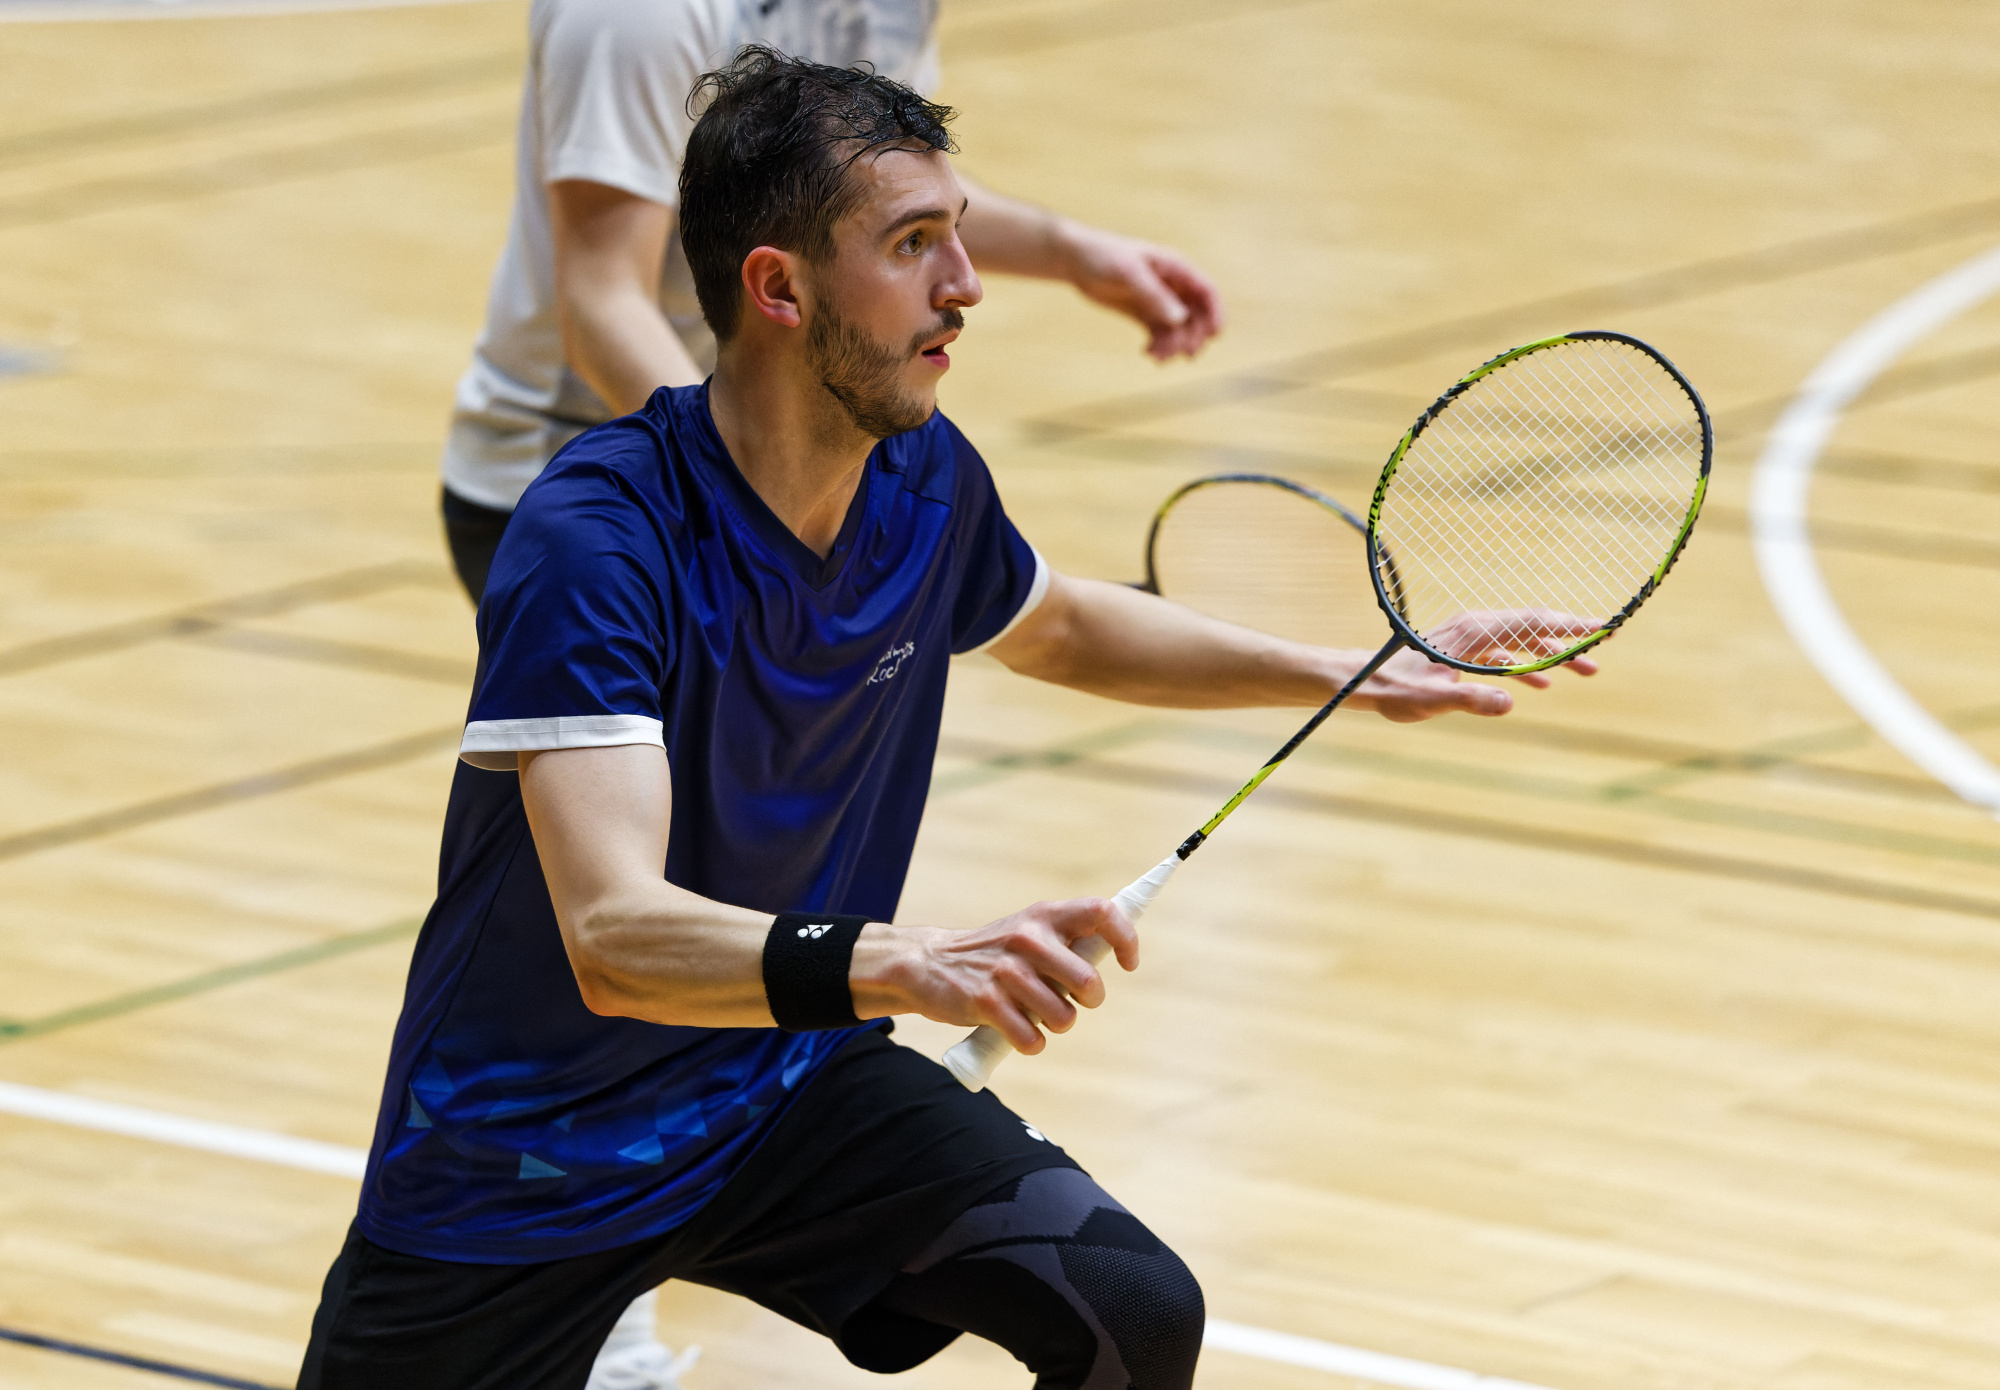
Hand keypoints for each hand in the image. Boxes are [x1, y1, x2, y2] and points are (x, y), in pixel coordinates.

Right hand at [855, 899, 1138, 1053]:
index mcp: (1044, 916)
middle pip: (1088, 981)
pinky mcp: (985, 1003)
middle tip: (1073, 1001)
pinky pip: (1032, 1039)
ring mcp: (1006, 971)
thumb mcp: (1028, 932)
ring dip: (1057, 1025)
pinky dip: (1030, 1043)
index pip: (1102, 913)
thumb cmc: (993, 954)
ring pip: (1063, 1017)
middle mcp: (1028, 938)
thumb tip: (1116, 955)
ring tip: (1037, 1014)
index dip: (1126, 939)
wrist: (926, 964)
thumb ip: (1066, 941)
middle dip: (1088, 1001)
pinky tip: (1017, 1030)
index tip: (1127, 964)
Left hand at [1058, 224, 1224, 360]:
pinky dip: (1159, 346)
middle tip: (1182, 353)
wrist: (1074, 260)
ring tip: (1156, 356)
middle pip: (1196, 315)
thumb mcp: (1129, 273)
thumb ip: (1155, 295)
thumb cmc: (1102, 257)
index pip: (1206, 291)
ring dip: (1174, 345)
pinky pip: (1160, 334)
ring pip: (1178, 329)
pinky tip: (1148, 353)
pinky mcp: (1143, 313)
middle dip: (1193, 336)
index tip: (1215, 335)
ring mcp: (1157, 301)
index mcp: (1175, 268)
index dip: (1216, 313)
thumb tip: (1180, 318)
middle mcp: (1171, 286)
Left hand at [1349, 610, 1602, 722]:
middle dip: (1571, 635)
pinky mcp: (1464, 654)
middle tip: (1609, 643)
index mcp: (1473, 633)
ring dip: (1554, 655)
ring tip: (1588, 671)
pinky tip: (1542, 684)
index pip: (1530, 624)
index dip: (1568, 628)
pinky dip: (1528, 666)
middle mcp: (1475, 629)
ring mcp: (1471, 640)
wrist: (1365, 682)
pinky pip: (1505, 656)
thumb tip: (1510, 702)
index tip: (1601, 630)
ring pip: (1522, 642)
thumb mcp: (1432, 699)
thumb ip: (1470, 700)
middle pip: (1533, 627)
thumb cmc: (1394, 689)